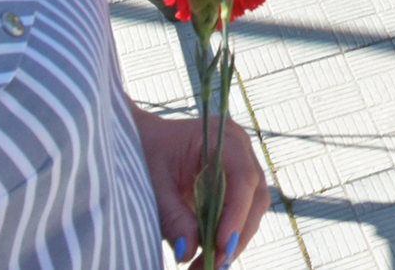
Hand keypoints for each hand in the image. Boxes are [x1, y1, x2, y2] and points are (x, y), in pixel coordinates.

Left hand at [131, 104, 267, 265]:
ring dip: (233, 243)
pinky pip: (239, 218)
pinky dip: (225, 241)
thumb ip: (172, 216)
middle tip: (214, 265)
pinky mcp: (233, 190)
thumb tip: (188, 251)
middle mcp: (239, 151)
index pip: (242, 176)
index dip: (237, 212)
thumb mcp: (153, 183)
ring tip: (205, 267)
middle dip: (237, 234)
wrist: (140, 143)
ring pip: (251, 211)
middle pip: (254, 197)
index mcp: (222, 137)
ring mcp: (239, 170)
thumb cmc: (145, 152)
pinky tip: (206, 260)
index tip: (222, 244)